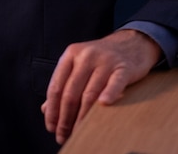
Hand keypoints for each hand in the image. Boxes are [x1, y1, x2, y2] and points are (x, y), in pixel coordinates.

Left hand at [41, 29, 161, 144]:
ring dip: (82, 117)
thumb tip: (46, 109)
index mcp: (71, 55)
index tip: (50, 126)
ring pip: (90, 93)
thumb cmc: (101, 59)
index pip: (56, 86)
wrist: (131, 43)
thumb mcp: (78, 65)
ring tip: (78, 132)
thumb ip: (63, 85)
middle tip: (63, 135)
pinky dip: (109, 94)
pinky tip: (103, 106)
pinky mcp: (123, 67)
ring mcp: (105, 61)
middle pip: (71, 93)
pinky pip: (115, 83)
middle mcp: (86, 56)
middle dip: (65, 118)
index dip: (52, 109)